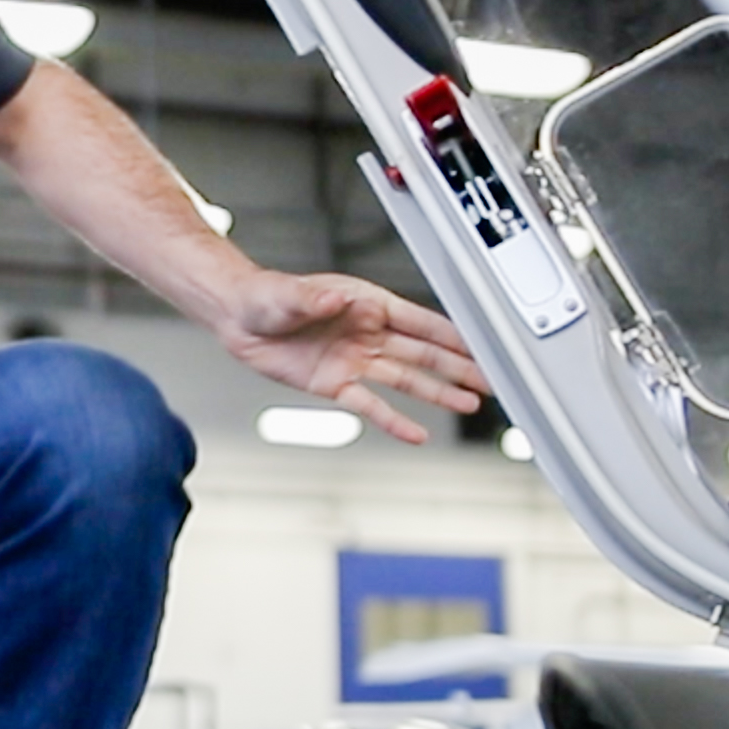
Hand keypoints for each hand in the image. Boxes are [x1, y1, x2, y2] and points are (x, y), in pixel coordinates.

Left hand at [216, 271, 485, 444]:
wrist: (238, 319)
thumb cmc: (265, 296)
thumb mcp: (289, 295)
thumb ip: (315, 300)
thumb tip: (338, 302)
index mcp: (366, 303)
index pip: (419, 321)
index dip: (451, 333)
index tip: (482, 343)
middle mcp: (368, 333)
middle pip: (424, 352)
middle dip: (459, 366)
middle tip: (490, 378)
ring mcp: (355, 359)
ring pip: (407, 379)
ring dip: (439, 392)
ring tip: (470, 403)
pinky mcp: (337, 384)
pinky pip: (371, 404)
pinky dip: (394, 419)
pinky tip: (417, 433)